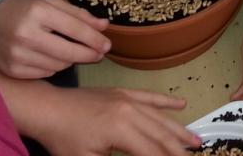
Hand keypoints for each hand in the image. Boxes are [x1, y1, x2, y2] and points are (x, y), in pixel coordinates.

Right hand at [0, 0, 110, 78]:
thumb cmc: (24, 9)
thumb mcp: (50, 4)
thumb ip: (78, 15)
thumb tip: (104, 26)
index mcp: (38, 12)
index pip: (74, 29)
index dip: (94, 38)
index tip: (107, 45)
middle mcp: (26, 34)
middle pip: (68, 52)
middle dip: (89, 54)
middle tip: (100, 54)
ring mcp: (17, 55)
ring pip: (58, 65)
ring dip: (71, 60)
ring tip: (72, 51)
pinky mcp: (12, 70)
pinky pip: (44, 74)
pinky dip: (54, 67)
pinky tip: (53, 58)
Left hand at [31, 86, 198, 155]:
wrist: (47, 108)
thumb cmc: (62, 139)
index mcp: (121, 130)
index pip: (152, 152)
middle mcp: (130, 111)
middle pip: (161, 134)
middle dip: (178, 150)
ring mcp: (127, 99)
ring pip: (159, 116)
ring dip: (178, 130)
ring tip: (196, 140)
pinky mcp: (122, 92)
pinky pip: (149, 97)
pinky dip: (165, 102)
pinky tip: (181, 105)